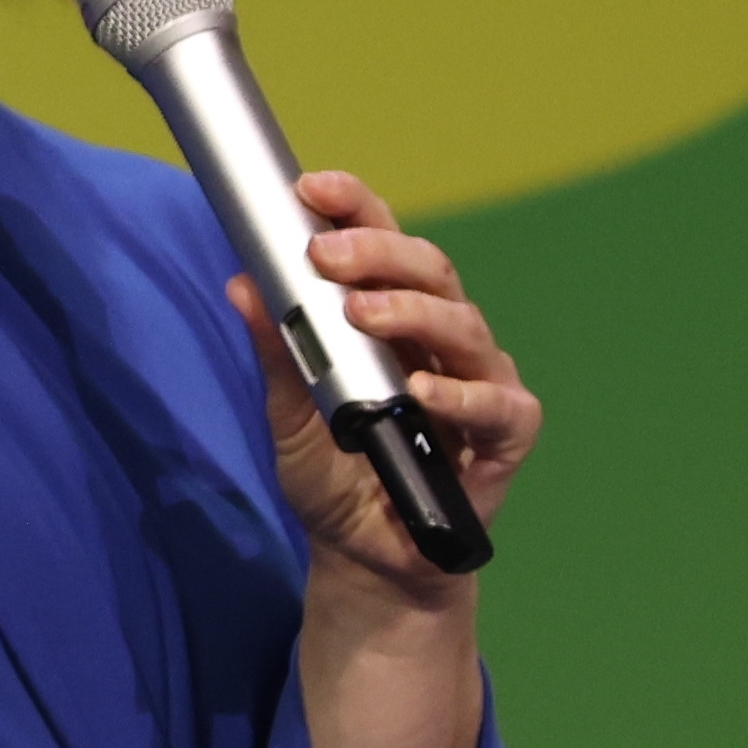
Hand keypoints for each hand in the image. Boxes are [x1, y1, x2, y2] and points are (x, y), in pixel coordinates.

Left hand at [235, 170, 529, 605]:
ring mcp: (480, 381)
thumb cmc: (335, 477)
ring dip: (413, 311)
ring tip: (363, 312)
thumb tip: (241, 284)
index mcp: (395, 317)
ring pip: (463, 324)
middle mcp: (442, 337)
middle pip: (430, 269)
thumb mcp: (289, 416)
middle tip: (327, 253)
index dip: (355, 208)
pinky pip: (496, 404)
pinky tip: (422, 390)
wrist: (366, 558)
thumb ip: (276, 353)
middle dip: (379, 251)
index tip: (310, 188)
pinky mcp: (506, 433)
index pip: (383, 244)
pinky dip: (460, 393)